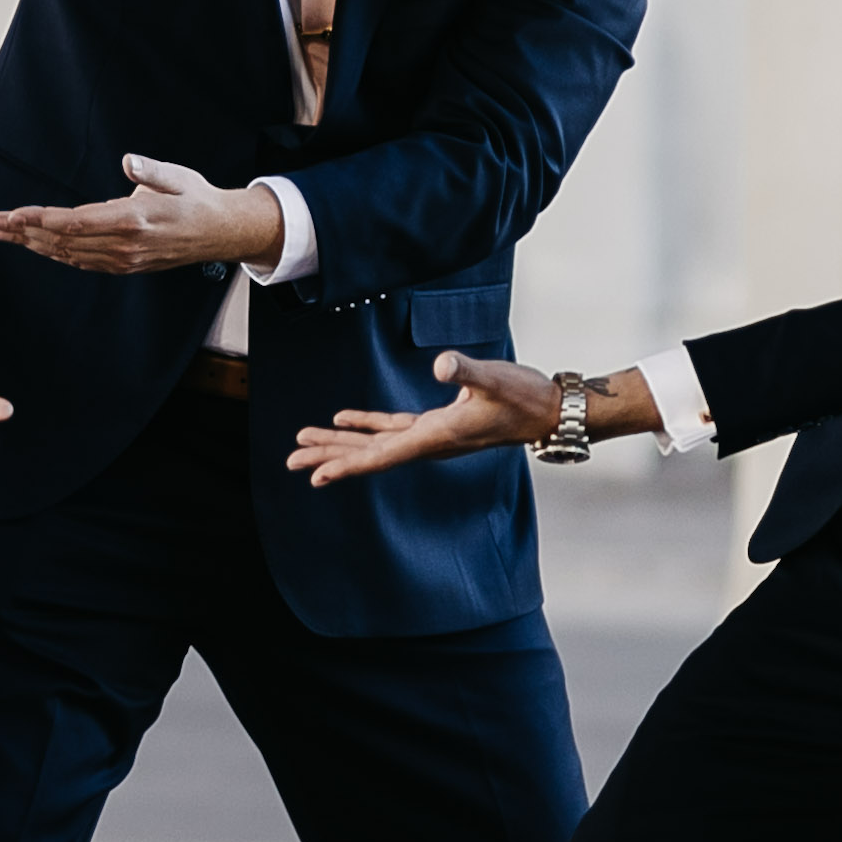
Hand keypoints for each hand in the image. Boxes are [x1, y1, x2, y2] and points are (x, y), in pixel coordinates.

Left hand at [0, 154, 289, 278]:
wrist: (221, 233)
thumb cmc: (197, 198)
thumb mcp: (178, 177)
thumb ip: (150, 171)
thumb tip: (127, 162)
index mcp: (134, 220)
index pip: (75, 223)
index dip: (40, 220)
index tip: (13, 214)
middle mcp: (124, 245)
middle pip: (64, 241)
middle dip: (25, 232)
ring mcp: (124, 259)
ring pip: (69, 254)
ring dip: (34, 245)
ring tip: (4, 234)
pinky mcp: (125, 264)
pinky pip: (82, 261)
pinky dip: (55, 254)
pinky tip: (37, 246)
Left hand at [284, 350, 576, 485]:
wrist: (550, 410)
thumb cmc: (525, 397)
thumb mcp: (494, 379)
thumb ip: (466, 372)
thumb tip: (441, 365)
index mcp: (435, 437)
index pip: (382, 455)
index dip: (347, 464)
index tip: (315, 475)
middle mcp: (428, 442)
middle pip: (368, 454)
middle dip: (329, 455)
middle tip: (292, 459)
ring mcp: (431, 435)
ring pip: (375, 442)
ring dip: (340, 442)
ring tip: (304, 441)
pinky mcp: (437, 424)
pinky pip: (391, 428)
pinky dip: (366, 424)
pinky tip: (345, 418)